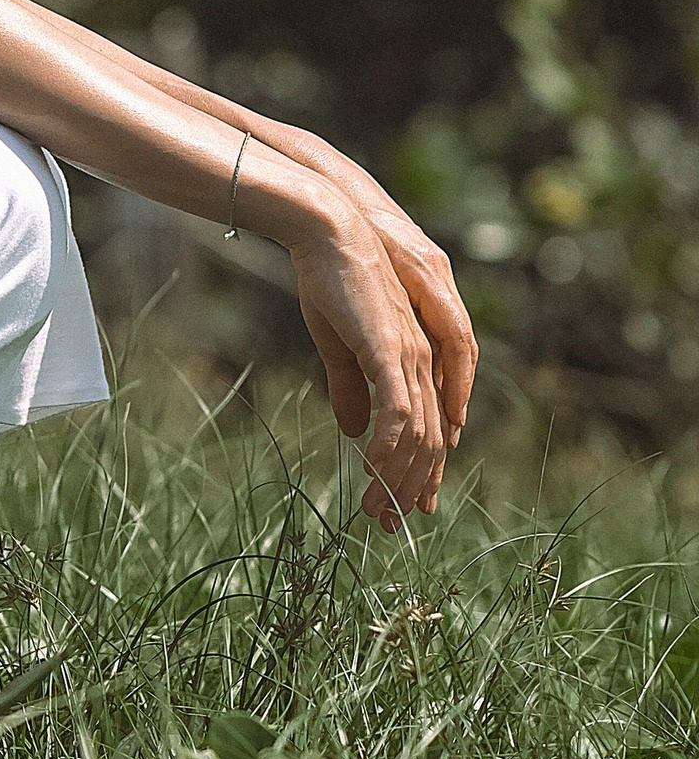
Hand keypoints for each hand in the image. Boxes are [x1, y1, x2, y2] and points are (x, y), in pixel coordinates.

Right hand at [287, 205, 453, 525]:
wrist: (328, 234)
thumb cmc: (329, 282)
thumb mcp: (337, 345)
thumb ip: (349, 389)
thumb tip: (352, 432)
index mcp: (412, 360)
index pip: (425, 428)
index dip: (415, 470)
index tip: (399, 505)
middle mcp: (422, 362)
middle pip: (429, 442)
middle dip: (410, 487)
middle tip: (390, 523)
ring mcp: (411, 358)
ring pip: (417, 436)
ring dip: (396, 479)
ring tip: (375, 510)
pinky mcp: (392, 352)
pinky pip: (399, 414)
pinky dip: (389, 448)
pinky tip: (373, 473)